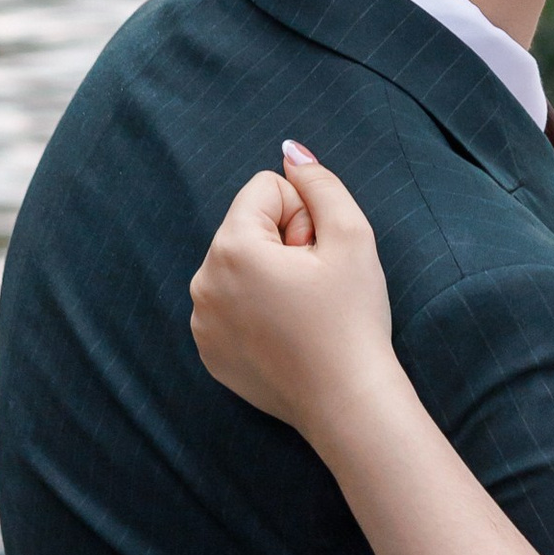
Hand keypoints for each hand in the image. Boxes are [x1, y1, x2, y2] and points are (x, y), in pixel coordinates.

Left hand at [190, 143, 402, 443]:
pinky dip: (256, 310)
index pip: (266, 191)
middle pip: (249, 227)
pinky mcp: (208, 351)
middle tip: (314, 286)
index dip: (303, 216)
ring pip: (240, 266)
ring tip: (302, 313)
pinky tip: (287, 336)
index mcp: (232, 248)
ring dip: (270, 276)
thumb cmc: (352, 318)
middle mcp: (203, 281)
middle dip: (284, 244)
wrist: (347, 402)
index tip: (317, 256)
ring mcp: (201, 321)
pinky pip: (230, 304)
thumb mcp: (351, 234)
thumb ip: (319, 181)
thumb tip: (290, 152)